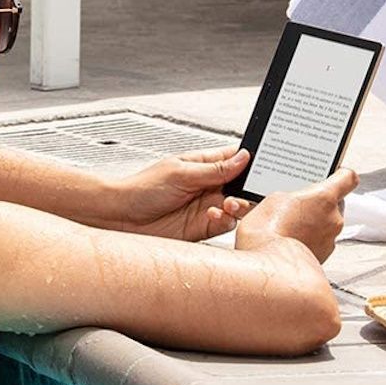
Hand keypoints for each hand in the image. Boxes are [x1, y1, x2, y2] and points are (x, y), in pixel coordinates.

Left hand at [111, 146, 255, 241]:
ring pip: (238, 206)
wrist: (121, 217)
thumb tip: (244, 157)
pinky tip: (214, 214)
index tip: (264, 166)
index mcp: (203, 165)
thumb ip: (214, 169)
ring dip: (239, 205)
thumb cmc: (142, 188)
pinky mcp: (203, 226)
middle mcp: (208, 185)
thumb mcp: (181, 172)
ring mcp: (207, 206)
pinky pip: (226, 223)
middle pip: (242, 185)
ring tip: (228, 203)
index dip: (252, 161)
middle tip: (247, 190)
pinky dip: (225, 219)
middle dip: (249, 187)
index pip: (235, 158)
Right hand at [234, 168, 357, 262]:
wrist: (267, 268)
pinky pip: (319, 242)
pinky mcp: (323, 258)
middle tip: (296, 204)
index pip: (347, 178)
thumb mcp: (273, 199)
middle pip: (334, 204)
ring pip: (325, 225)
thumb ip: (293, 196)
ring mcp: (330, 240)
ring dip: (312, 224)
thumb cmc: (267, 232)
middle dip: (317, 204)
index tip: (334, 173)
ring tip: (287, 226)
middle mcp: (334, 219)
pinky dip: (308, 240)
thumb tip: (295, 201)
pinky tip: (289, 241)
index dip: (340, 174)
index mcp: (324, 197)